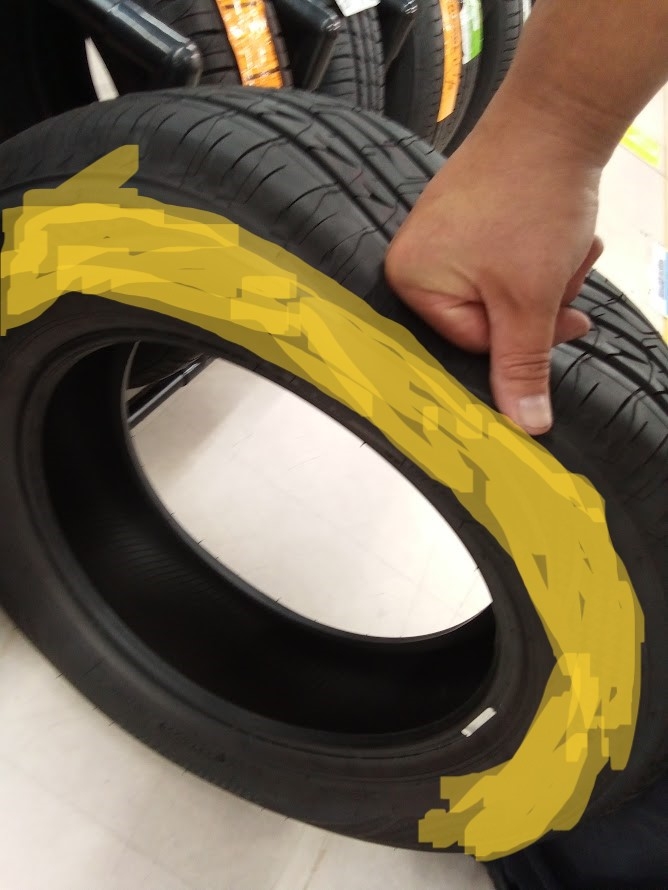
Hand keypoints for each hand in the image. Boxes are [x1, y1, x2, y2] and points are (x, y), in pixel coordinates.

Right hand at [385, 112, 603, 435]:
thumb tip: (523, 426)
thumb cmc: (530, 196)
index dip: (524, 333)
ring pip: (503, 292)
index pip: (472, 343)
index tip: (559, 314)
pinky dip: (538, 255)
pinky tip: (555, 231)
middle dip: (539, 304)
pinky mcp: (468, 218)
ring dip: (546, 279)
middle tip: (562, 272)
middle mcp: (416, 259)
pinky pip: (504, 261)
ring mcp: (441, 235)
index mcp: (410, 280)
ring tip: (564, 244)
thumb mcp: (529, 298)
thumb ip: (523, 367)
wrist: (557, 116)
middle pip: (488, 319)